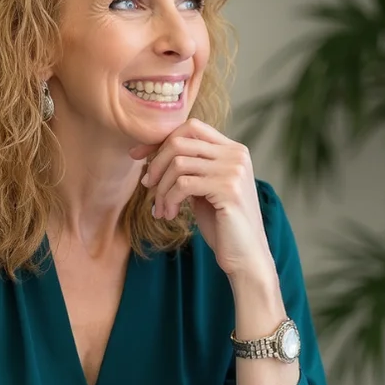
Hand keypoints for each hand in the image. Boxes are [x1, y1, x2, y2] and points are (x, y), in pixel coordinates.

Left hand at [130, 119, 272, 278]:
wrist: (246, 256)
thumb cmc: (222, 225)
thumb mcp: (204, 189)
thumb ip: (190, 169)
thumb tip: (153, 155)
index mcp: (233, 150)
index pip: (191, 128)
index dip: (160, 140)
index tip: (138, 157)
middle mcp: (236, 154)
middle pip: (180, 142)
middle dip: (156, 164)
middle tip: (147, 186)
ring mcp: (234, 170)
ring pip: (178, 164)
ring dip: (161, 188)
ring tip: (161, 209)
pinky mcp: (228, 189)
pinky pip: (183, 184)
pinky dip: (168, 199)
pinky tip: (169, 215)